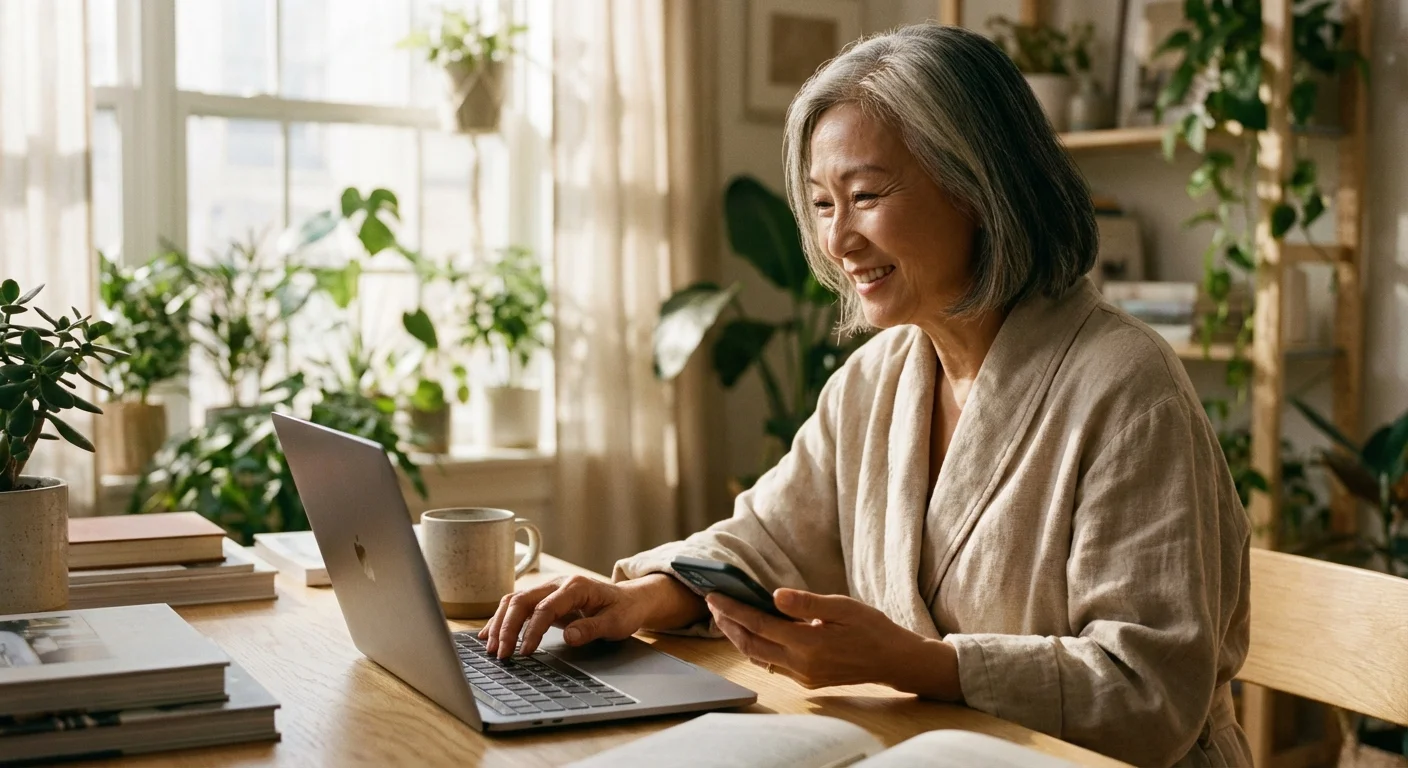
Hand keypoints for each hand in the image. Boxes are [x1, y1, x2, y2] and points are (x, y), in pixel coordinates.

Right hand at [478, 575, 647, 657]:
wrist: (629, 599)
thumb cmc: (623, 610)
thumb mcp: (616, 623)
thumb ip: (592, 628)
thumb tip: (568, 637)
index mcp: (576, 587)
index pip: (546, 608)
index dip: (533, 630)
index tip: (525, 652)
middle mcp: (558, 584)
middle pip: (522, 600)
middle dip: (508, 627)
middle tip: (501, 654)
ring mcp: (549, 590)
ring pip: (514, 601)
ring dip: (500, 623)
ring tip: (490, 648)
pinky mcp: (544, 599)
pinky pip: (517, 606)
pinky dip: (501, 619)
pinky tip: (489, 634)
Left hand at [706, 588, 961, 698]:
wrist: (894, 661)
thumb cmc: (872, 628)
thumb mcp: (843, 606)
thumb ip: (807, 603)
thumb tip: (774, 595)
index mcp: (808, 643)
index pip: (759, 624)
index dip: (733, 609)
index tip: (714, 595)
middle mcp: (801, 664)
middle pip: (750, 644)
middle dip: (728, 623)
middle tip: (712, 603)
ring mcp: (803, 675)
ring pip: (758, 656)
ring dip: (739, 636)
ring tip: (726, 615)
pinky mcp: (807, 680)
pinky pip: (772, 664)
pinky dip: (756, 647)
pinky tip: (752, 632)